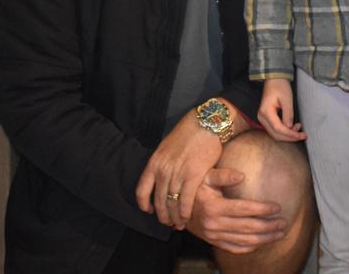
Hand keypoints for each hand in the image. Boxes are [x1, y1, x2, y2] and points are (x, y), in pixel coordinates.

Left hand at [135, 112, 223, 227]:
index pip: (142, 190)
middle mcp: (163, 170)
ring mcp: (177, 173)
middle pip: (158, 200)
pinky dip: (185, 211)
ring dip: (175, 217)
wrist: (205, 123)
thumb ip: (164, 162)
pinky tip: (187, 217)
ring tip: (178, 224)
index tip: (149, 211)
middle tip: (168, 223)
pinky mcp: (193, 175)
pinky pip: (186, 199)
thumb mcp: (168, 147)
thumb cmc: (190, 132)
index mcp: (154, 163)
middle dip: (163, 215)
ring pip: (172, 202)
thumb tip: (164, 174)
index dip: (144, 204)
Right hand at [186, 168, 286, 253]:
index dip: (263, 209)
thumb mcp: (206, 176)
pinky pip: (235, 248)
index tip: (278, 207)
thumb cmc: (196, 187)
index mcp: (214, 207)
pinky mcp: (213, 242)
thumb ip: (224, 175)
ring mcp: (213, 235)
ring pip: (244, 241)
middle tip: (284, 222)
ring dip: (264, 239)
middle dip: (269, 226)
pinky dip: (251, 247)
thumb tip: (242, 175)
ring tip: (280, 233)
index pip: (244, 209)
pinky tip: (263, 242)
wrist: (178, 207)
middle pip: (248, 227)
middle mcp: (214, 224)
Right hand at [258, 79, 305, 141]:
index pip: (278, 128)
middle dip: (289, 137)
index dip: (290, 134)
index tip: (301, 135)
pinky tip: (293, 127)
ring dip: (287, 135)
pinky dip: (284, 131)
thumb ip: (288, 114)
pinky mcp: (267, 118)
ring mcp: (263, 118)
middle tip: (302, 134)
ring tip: (299, 128)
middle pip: (275, 134)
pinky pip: (275, 129)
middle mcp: (261, 117)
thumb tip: (290, 128)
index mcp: (266, 112)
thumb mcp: (287, 99)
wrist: (274, 79)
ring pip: (275, 133)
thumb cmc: (280, 86)